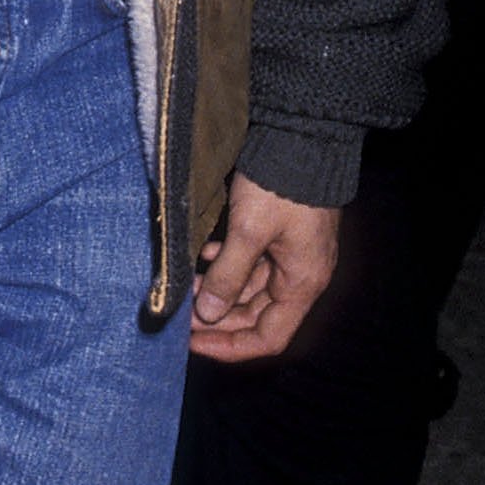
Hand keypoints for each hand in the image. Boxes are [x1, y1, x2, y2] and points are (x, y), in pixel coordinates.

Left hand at [189, 178, 338, 360]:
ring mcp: (290, 255)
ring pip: (250, 289)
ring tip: (187, 285)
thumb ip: (228, 275)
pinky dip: (226, 265)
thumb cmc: (281, 187)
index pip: (268, 337)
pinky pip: (251, 263)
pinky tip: (204, 255)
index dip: (230, 346)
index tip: (193, 344)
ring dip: (219, 291)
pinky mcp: (279, 234)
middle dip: (219, 318)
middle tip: (182, 315)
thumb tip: (208, 315)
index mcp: (302, 284)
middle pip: (257, 315)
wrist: (302, 137)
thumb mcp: (248, 232)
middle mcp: (300, 276)